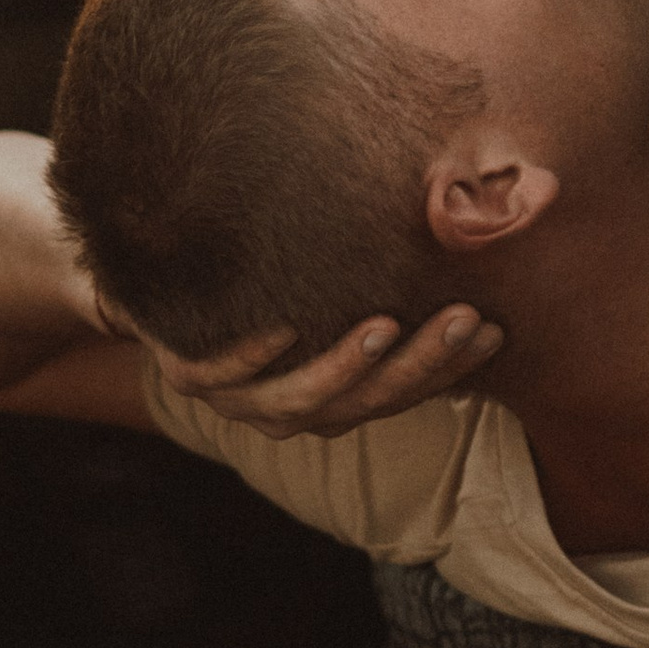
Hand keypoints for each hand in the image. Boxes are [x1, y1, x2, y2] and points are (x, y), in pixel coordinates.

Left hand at [150, 301, 500, 437]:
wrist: (153, 289)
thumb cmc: (258, 287)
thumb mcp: (327, 290)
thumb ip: (382, 285)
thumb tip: (464, 237)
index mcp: (329, 398)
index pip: (401, 394)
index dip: (449, 369)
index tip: (495, 330)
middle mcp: (287, 410)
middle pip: (361, 403)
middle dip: (417, 363)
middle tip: (463, 319)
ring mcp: (234, 399)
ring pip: (298, 400)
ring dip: (343, 367)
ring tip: (383, 325)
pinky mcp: (184, 377)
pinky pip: (219, 376)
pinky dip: (250, 355)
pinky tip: (282, 327)